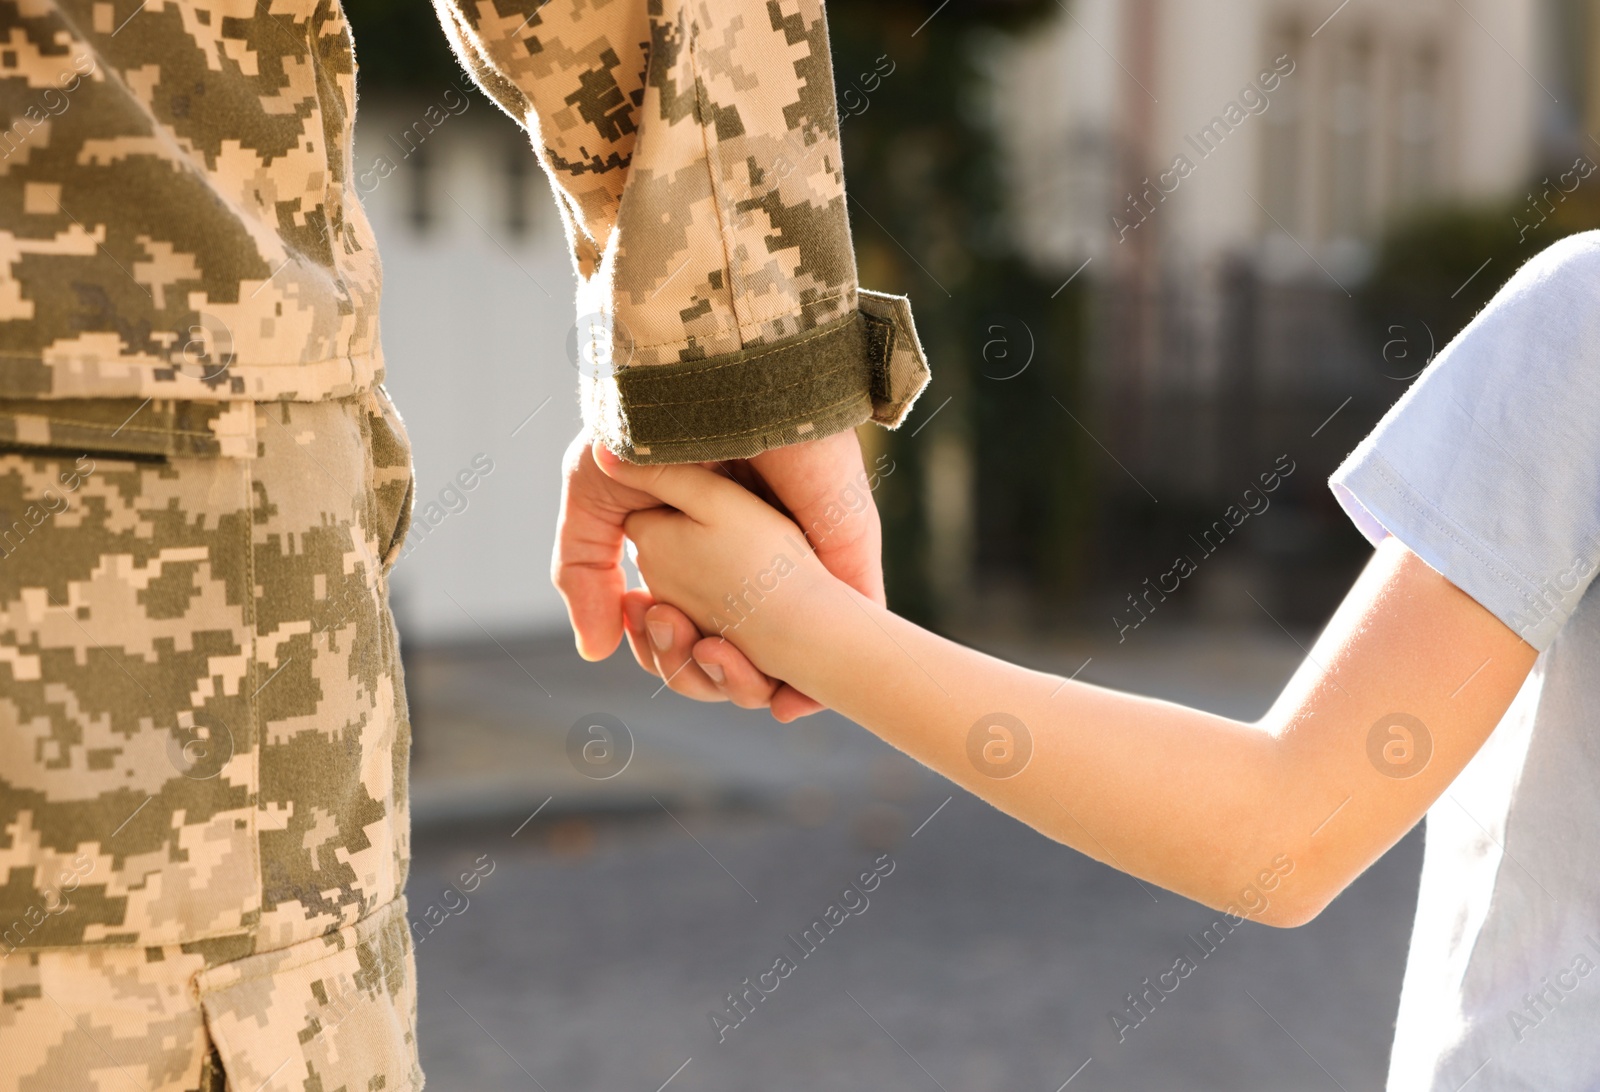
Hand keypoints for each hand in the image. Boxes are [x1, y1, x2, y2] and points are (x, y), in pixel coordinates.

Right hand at [552, 428, 885, 719]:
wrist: (712, 387)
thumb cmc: (653, 426)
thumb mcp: (597, 501)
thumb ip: (585, 575)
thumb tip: (595, 650)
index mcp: (705, 556)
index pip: (688, 635)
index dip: (664, 652)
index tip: (645, 624)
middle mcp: (756, 568)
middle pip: (732, 660)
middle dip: (698, 672)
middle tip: (679, 636)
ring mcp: (804, 569)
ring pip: (785, 665)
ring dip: (745, 687)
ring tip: (715, 654)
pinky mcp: (846, 565)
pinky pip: (842, 648)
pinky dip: (816, 689)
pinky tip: (787, 703)